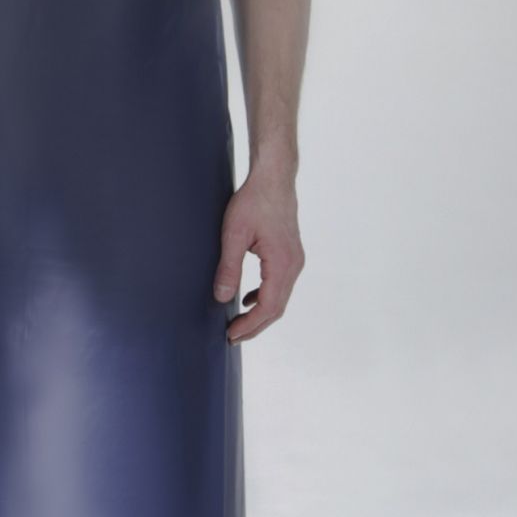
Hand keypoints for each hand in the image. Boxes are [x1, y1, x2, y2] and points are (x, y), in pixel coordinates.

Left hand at [213, 169, 303, 343]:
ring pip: (280, 298)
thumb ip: (228, 267)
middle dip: (254, 326)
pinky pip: (280, 285)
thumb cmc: (254, 201)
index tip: (231, 335)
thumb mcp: (234, 234)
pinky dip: (264, 297)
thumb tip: (222, 297)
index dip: (249, 325)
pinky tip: (248, 298)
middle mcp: (294, 265)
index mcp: (282, 263)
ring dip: (260, 313)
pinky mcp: (291, 255)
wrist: (274, 178)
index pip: (267, 306)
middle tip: (232, 337)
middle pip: (276, 308)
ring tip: (238, 323)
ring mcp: (295, 260)